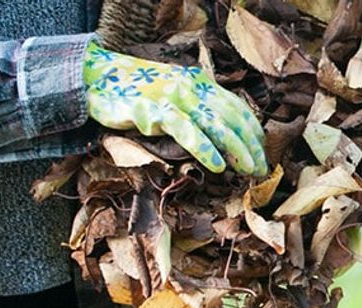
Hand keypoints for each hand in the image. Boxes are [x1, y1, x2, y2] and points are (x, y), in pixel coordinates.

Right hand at [83, 40, 267, 176]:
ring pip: (215, 124)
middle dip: (251, 146)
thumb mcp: (174, 97)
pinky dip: (205, 148)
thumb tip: (221, 135)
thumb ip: (196, 110)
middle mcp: (192, 88)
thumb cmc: (137, 93)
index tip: (263, 154)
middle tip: (262, 171)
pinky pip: (186, 131)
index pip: (236, 108)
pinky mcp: (155, 112)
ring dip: (237, 149)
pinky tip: (218, 165)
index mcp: (199, 83)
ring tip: (249, 170)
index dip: (253, 133)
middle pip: (231, 118)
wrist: (98, 81)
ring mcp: (174, 99)